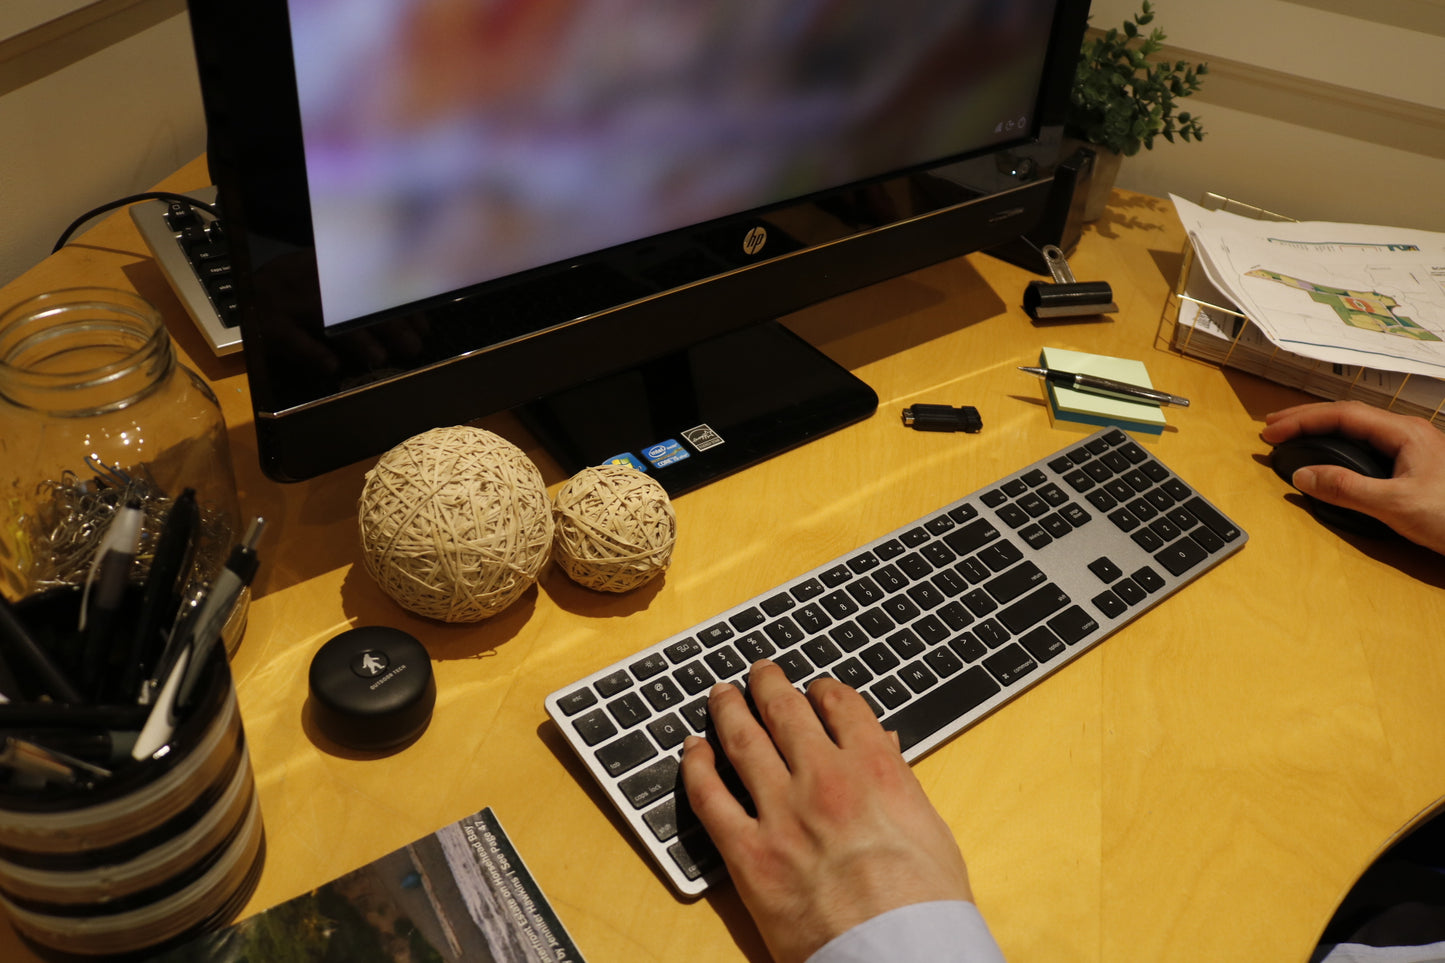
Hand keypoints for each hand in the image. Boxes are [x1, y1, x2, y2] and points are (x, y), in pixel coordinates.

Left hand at [680, 661, 974, 962]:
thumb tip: (885, 748)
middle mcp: (823, 778)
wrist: (896, 953)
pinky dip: (696, 767)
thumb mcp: (930, 828)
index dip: (823, 689)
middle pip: (785, 711)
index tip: (815, 688)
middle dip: (768, 685)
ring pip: (742, 740)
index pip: (841, 705)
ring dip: (728, 710)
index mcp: (873, 768)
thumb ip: (899, 781)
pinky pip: (710, 797)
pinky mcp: (749, 853)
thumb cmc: (925, 904)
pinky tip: (691, 751)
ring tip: (720, 695)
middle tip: (759, 673)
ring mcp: (781, 813)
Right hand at [1261, 400, 1444, 553]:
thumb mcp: (1395, 505)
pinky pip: (1367, 443)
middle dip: (1306, 418)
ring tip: (1293, 435)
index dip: (1302, 420)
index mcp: (1404, 433)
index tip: (1271, 431)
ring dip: (1322, 429)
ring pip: (1358, 427)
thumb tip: (1303, 476)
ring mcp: (1413, 447)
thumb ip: (1346, 489)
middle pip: (1348, 415)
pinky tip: (1329, 454)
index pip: (1342, 414)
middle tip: (1271, 427)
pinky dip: (1338, 444)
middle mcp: (1408, 433)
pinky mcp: (1414, 464)